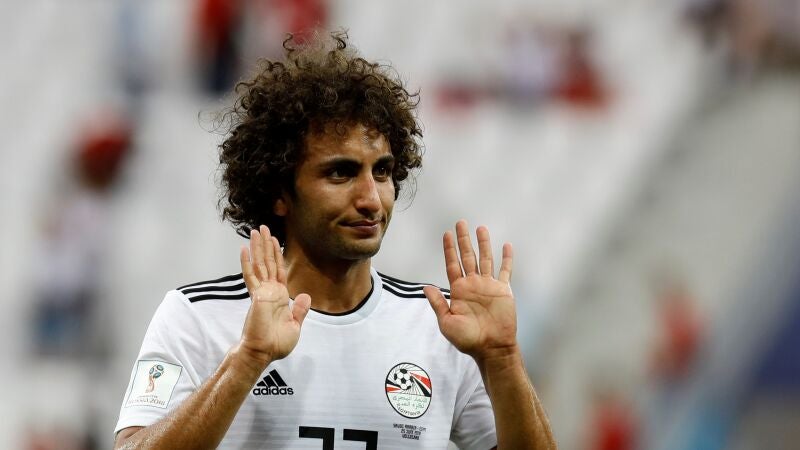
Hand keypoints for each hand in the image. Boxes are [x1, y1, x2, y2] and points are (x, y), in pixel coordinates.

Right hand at [238, 226, 310, 367]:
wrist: (263, 352)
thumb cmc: (276, 344)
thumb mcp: (295, 326)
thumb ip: (299, 310)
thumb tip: (305, 295)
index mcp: (279, 297)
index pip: (278, 270)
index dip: (277, 255)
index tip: (274, 240)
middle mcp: (269, 291)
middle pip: (268, 262)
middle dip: (266, 244)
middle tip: (262, 227)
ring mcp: (261, 292)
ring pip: (260, 264)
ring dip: (258, 247)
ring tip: (255, 231)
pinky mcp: (256, 296)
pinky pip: (251, 276)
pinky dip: (247, 262)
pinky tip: (245, 249)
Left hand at [424, 220, 516, 363]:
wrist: (491, 348)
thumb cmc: (468, 339)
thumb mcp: (447, 322)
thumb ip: (438, 303)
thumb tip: (426, 287)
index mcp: (458, 290)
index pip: (452, 264)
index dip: (449, 249)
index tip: (446, 233)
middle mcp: (473, 284)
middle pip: (468, 256)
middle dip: (464, 240)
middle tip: (460, 222)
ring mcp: (489, 286)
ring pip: (486, 259)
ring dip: (483, 244)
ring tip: (480, 228)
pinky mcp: (504, 290)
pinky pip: (506, 271)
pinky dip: (507, 258)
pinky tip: (506, 245)